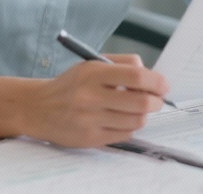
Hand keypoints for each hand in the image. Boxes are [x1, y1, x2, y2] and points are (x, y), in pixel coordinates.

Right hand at [28, 53, 169, 147]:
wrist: (38, 108)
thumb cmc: (71, 84)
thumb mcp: (91, 64)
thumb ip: (122, 64)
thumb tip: (151, 75)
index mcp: (93, 72)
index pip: (136, 76)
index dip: (157, 81)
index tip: (164, 85)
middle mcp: (90, 96)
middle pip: (141, 102)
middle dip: (156, 101)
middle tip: (156, 100)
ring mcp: (90, 119)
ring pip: (136, 120)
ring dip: (143, 115)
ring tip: (136, 109)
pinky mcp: (90, 138)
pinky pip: (125, 134)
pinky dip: (130, 126)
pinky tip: (121, 119)